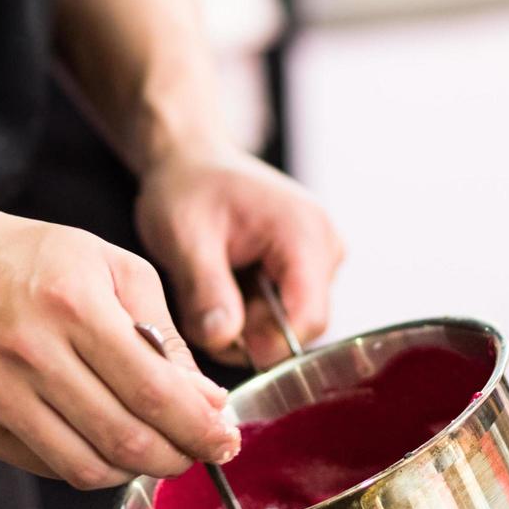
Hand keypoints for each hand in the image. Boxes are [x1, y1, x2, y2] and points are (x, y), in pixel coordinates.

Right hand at [0, 207, 239, 488]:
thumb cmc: (38, 262)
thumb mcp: (114, 268)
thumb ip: (166, 334)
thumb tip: (206, 403)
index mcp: (73, 304)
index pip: (153, 392)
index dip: (200, 427)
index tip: (225, 439)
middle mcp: (28, 352)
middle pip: (123, 440)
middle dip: (176, 458)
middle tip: (196, 451)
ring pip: (85, 468)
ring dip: (134, 470)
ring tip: (153, 447)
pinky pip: (47, 466)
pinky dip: (88, 463)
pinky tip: (102, 437)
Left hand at [135, 153, 343, 365]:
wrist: (191, 164)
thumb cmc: (187, 189)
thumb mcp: (183, 238)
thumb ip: (204, 290)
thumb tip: (223, 339)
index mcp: (304, 233)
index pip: (309, 318)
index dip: (267, 345)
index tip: (220, 342)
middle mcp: (325, 245)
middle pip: (300, 326)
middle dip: (249, 333)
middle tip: (201, 309)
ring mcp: (320, 257)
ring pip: (290, 323)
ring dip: (245, 323)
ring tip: (210, 288)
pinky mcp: (307, 267)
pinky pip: (284, 312)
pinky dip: (249, 311)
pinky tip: (226, 285)